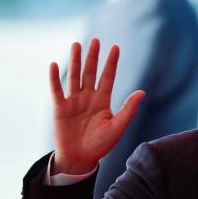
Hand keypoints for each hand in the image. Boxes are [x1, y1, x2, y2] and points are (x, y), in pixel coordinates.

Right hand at [49, 38, 144, 173]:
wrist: (81, 158)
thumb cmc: (101, 144)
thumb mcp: (118, 126)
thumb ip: (129, 109)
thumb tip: (142, 92)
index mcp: (103, 100)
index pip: (108, 77)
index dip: (111, 62)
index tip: (115, 47)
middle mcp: (88, 97)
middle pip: (91, 72)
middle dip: (93, 56)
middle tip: (96, 40)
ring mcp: (74, 101)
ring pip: (75, 76)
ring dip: (75, 61)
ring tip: (77, 45)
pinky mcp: (60, 108)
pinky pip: (57, 90)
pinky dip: (55, 78)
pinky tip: (55, 64)